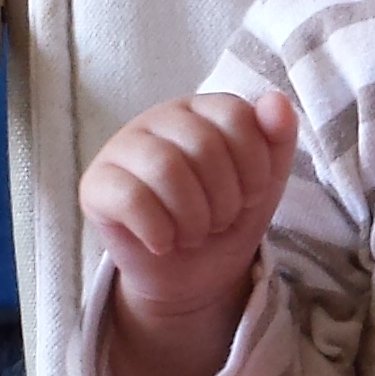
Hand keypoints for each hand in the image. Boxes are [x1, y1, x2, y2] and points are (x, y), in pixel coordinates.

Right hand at [80, 88, 298, 375]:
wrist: (192, 274)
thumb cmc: (227, 218)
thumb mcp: (265, 181)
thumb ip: (278, 138)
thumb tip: (275, 101)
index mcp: (202, 110)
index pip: (236, 115)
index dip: (254, 167)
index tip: (249, 195)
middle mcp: (159, 119)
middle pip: (202, 144)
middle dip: (224, 199)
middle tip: (218, 222)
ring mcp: (122, 147)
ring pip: (166, 168)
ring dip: (193, 218)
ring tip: (193, 234)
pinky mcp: (95, 184)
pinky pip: (130, 198)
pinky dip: (159, 231)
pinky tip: (164, 243)